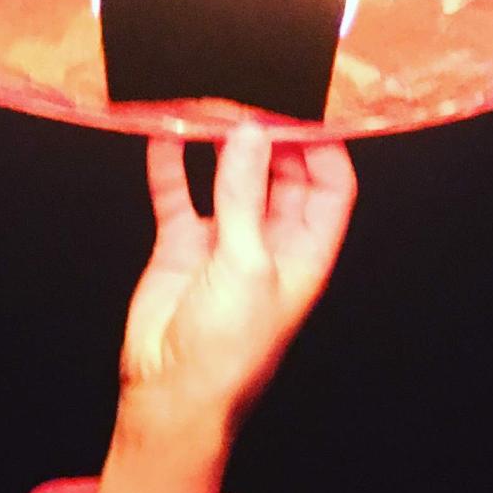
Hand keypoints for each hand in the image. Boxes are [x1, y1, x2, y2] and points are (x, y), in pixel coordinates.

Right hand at [98, 126, 354, 492]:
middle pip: (279, 173)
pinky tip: (163, 131)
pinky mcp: (182, 248)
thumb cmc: (227, 351)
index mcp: (307, 253)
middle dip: (265, 134)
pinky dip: (171, 164)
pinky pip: (179, 195)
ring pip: (228, 178)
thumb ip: (244, 195)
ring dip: (218, 143)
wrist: (170, 396)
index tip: (298, 106)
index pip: (330, 185)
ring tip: (205, 104)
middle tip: (244, 96)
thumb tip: (248, 132)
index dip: (321, 145)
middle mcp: (271, 244)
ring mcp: (225, 243)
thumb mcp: (246, 265)